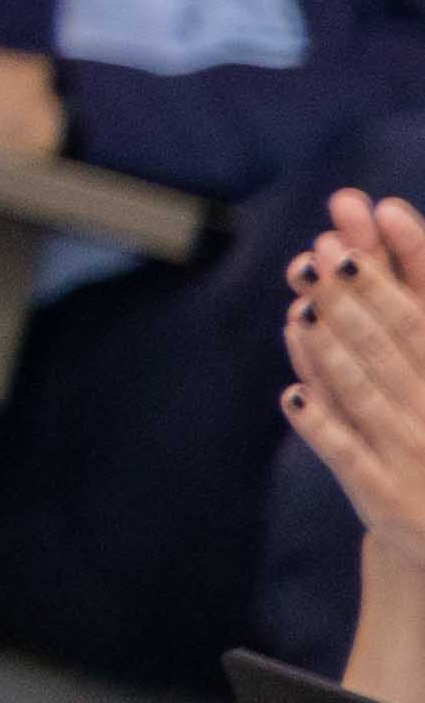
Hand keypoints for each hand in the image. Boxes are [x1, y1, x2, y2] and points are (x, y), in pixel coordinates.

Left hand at [288, 190, 424, 551]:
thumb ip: (414, 314)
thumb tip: (366, 253)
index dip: (414, 255)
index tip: (385, 209)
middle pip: (397, 339)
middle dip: (359, 291)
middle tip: (324, 247)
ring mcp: (414, 452)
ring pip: (367, 389)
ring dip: (332, 346)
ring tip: (303, 305)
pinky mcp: (382, 493)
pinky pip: (344, 450)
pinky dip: (318, 421)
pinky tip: (291, 394)